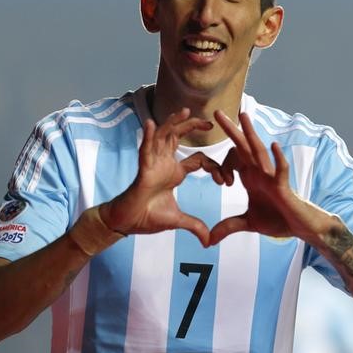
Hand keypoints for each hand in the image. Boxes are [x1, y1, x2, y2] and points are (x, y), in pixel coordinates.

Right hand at [100, 108, 224, 246]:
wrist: (128, 223)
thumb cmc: (147, 217)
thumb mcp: (177, 220)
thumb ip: (194, 226)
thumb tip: (208, 241)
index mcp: (175, 172)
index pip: (198, 160)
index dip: (214, 167)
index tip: (225, 181)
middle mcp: (164, 164)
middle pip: (179, 138)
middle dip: (193, 127)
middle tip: (209, 121)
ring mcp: (153, 165)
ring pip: (163, 138)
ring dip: (173, 124)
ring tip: (184, 112)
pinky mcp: (142, 171)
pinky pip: (145, 150)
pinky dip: (148, 137)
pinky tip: (151, 124)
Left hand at [209, 110, 338, 245]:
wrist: (300, 227)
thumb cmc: (277, 220)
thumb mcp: (248, 223)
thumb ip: (228, 227)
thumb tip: (208, 240)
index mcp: (250, 177)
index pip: (232, 160)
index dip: (221, 165)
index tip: (219, 179)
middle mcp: (260, 172)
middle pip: (242, 146)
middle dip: (230, 129)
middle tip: (216, 111)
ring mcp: (272, 177)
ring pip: (260, 151)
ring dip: (251, 133)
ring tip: (243, 116)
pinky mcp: (284, 186)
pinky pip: (282, 170)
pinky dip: (278, 159)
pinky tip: (274, 146)